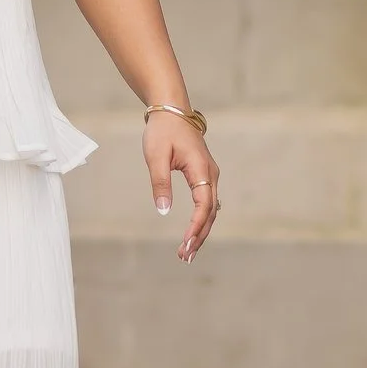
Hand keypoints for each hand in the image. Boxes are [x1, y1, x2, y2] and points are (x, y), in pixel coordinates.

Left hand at [145, 110, 219, 261]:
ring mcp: (209, 176)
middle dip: (199, 236)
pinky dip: (200, 220)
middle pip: (210, 213)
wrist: (171, 110)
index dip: (196, 226)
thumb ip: (160, 183)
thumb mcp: (156, 156)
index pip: (203, 205)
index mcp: (201, 170)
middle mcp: (211, 175)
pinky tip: (193, 234)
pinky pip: (206, 203)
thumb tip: (164, 211)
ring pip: (210, 210)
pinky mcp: (204, 176)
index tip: (186, 243)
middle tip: (184, 257)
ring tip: (187, 252)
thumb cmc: (162, 131)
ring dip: (200, 231)